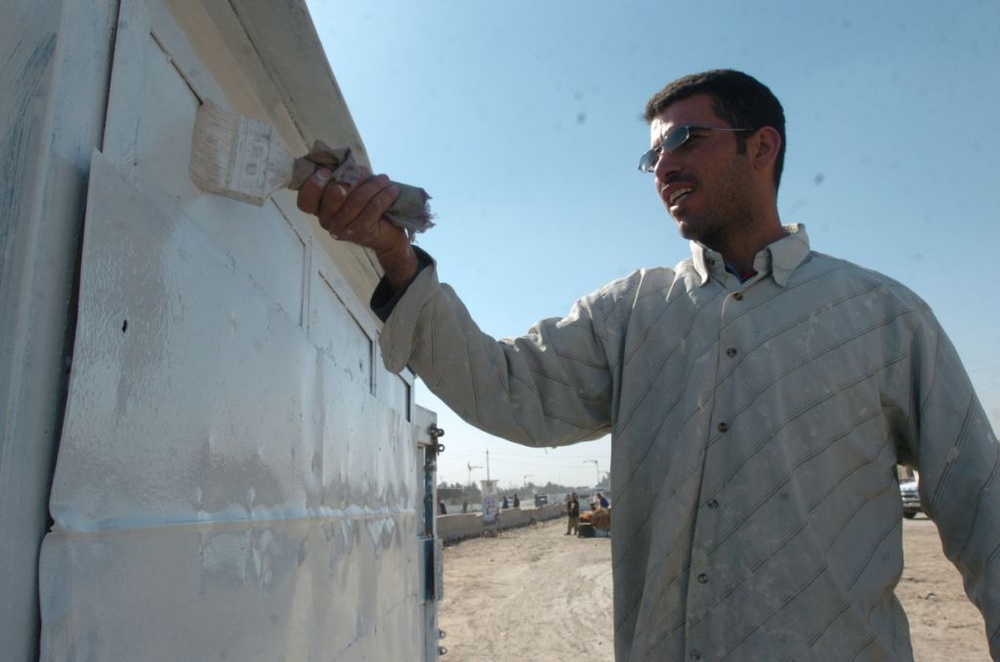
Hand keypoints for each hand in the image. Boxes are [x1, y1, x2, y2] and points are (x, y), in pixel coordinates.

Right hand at [297, 167, 418, 287]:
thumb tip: (340, 158)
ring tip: (384, 179)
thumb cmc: (366, 206)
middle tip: (366, 172)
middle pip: (335, 193)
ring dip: (373, 185)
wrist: (386, 235)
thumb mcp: (351, 188)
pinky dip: (384, 196)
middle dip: (353, 177)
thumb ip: (341, 175)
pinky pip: (373, 208)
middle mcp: (327, 221)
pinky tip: (392, 190)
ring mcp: (343, 228)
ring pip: (357, 199)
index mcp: (319, 209)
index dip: (314, 184)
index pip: (306, 200)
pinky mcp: (361, 232)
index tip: (326, 171)